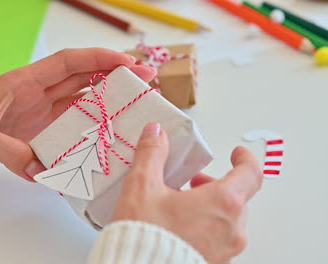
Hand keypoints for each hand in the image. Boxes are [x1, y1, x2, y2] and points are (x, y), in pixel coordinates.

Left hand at [0, 48, 155, 180]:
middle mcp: (38, 93)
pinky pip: (72, 125)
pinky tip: (108, 133)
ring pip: (83, 99)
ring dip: (109, 99)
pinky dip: (91, 126)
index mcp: (25, 81)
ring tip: (136, 103)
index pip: (69, 62)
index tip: (127, 63)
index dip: (99, 59)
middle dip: (116, 75)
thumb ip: (8, 150)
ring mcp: (42, 112)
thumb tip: (41, 170)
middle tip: (146, 79)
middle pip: (84, 77)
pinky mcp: (40, 131)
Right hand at [112, 123, 262, 263]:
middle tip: (193, 183)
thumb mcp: (142, 186)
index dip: (245, 159)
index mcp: (221, 203)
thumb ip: (151, 154)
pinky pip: (219, 240)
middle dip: (215, 185)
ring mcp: (225, 251)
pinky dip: (206, 228)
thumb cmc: (145, 236)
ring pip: (228, 221)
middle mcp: (230, 229)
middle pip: (236, 197)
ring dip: (211, 208)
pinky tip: (181, 228)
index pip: (251, 174)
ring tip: (182, 207)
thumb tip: (155, 134)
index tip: (237, 154)